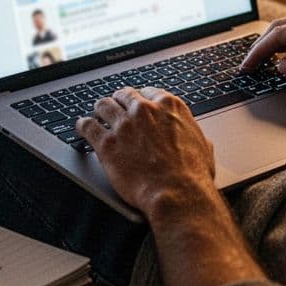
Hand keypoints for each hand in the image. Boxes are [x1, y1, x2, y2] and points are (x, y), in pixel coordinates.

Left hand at [76, 86, 217, 216]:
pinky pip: (87, 126)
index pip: (147, 92)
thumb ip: (194, 136)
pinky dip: (83, 126)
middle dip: (119, 103)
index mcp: (169, 106)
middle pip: (123, 95)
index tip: (135, 106)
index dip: (140, 100)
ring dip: (100, 111)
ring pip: (103, 105)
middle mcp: (144, 110)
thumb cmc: (192, 175)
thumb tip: (200, 141)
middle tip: (116, 111)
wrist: (177, 193)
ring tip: (97, 116)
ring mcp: (124, 125)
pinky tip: (82, 128)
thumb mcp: (203, 147)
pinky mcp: (106, 143)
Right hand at [240, 12, 285, 88]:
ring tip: (260, 61)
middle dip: (260, 46)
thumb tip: (281, 65)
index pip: (278, 36)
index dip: (258, 52)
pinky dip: (285, 44)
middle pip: (279, 28)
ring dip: (271, 44)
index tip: (247, 66)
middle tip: (248, 64)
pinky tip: (284, 57)